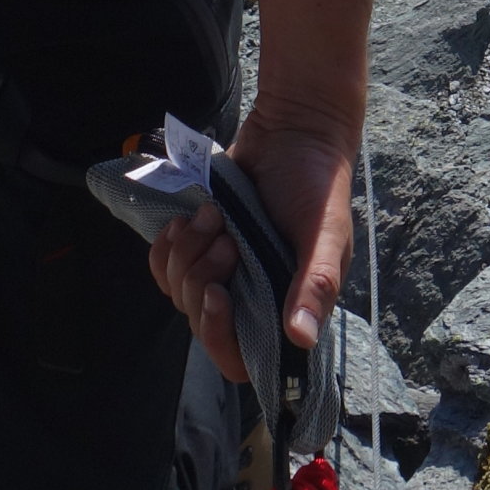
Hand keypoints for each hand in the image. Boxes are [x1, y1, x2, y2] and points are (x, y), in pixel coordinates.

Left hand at [147, 105, 356, 381]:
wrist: (293, 131)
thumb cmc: (318, 183)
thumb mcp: (324, 232)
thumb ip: (315, 283)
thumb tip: (302, 338)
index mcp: (284, 306)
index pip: (238, 358)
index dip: (219, 335)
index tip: (217, 292)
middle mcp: (251, 298)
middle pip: (200, 322)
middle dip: (201, 278)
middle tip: (225, 237)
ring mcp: (224, 273)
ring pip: (179, 292)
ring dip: (186, 254)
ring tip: (212, 216)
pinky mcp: (201, 247)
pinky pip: (164, 267)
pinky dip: (168, 246)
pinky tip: (187, 220)